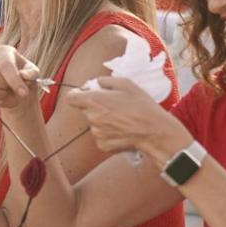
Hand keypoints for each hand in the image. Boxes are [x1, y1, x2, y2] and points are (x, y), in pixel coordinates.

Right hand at [0, 45, 41, 111]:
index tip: (24, 92)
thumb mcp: (33, 72)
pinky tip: (4, 99)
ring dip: (2, 96)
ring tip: (10, 94)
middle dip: (5, 86)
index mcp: (3, 52)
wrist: (17, 87)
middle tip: (15, 89)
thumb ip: (31, 73)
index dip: (14, 80)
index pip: (5, 64)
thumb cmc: (25, 76)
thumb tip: (24, 76)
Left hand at [62, 76, 187, 158]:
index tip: (88, 94)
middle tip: (114, 105)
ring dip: (104, 120)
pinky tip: (123, 130)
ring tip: (123, 119)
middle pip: (86, 110)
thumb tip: (96, 84)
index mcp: (93, 101)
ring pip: (95, 124)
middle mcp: (91, 118)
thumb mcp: (126, 83)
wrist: (154, 132)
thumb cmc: (141, 106)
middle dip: (96, 107)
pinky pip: (102, 136)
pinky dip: (110, 133)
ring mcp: (96, 133)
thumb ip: (105, 81)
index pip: (71, 98)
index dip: (78, 94)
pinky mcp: (103, 145)